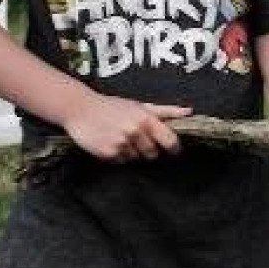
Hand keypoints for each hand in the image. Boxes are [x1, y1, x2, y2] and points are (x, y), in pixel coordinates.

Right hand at [63, 95, 190, 161]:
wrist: (78, 108)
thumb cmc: (112, 106)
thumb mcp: (140, 105)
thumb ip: (166, 111)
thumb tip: (189, 112)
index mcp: (146, 119)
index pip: (170, 141)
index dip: (173, 148)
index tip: (171, 150)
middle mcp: (136, 131)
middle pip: (153, 154)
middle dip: (147, 150)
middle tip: (135, 139)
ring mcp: (122, 143)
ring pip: (136, 159)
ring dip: (130, 152)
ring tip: (119, 138)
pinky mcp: (108, 152)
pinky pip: (121, 162)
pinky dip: (117, 156)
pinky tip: (109, 143)